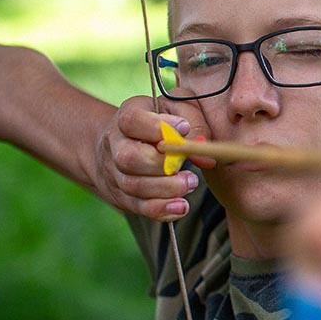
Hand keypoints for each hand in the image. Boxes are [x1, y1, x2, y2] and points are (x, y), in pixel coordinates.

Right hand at [90, 95, 210, 220]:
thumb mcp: (178, 110)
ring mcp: (114, 171)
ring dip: (166, 189)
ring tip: (190, 184)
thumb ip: (195, 126)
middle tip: (189, 167)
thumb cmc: (161, 122)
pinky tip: (181, 207)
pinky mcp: (121, 194)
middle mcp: (114, 143)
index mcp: (127, 115)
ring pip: (133, 185)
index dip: (157, 127)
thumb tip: (206, 158)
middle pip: (129, 158)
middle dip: (163, 166)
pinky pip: (138, 206)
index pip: (132, 120)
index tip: (184, 128)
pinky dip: (161, 209)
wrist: (123, 141)